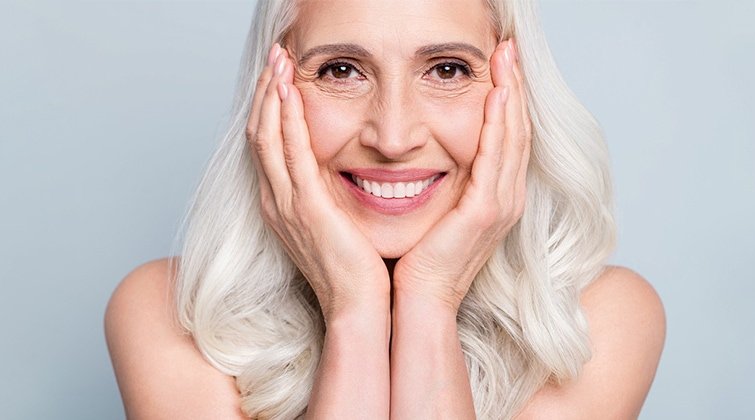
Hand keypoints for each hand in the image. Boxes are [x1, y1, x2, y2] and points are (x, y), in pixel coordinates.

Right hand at [246, 45, 389, 320]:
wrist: (357, 306)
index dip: (270, 108)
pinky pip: (291, 152)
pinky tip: (291, 91)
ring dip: (271, 95)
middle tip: (274, 57)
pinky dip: (288, 118)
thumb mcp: (335, 225)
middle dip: (265, 92)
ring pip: (268, 136)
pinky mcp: (307, 207)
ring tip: (278, 61)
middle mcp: (276, 201)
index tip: (279, 77)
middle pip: (260, 133)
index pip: (268, 145)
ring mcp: (287, 204)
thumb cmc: (353, 270)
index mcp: (282, 204)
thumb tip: (338, 171)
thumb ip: (328, 196)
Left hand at [393, 40, 531, 312]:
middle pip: (517, 129)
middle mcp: (507, 196)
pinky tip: (496, 94)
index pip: (506, 136)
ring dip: (510, 94)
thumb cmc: (421, 256)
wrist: (419, 296)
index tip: (500, 65)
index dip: (507, 98)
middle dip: (513, 86)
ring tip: (506, 58)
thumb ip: (445, 181)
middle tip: (508, 48)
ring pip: (513, 136)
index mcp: (495, 196)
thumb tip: (426, 149)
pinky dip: (499, 123)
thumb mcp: (437, 209)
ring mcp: (502, 203)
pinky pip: (497, 156)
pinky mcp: (487, 210)